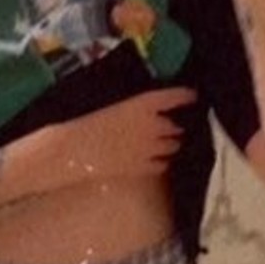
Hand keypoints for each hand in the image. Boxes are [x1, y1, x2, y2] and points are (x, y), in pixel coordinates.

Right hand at [56, 87, 199, 185]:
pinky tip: (153, 159)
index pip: (175, 97)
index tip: (193, 96)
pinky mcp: (143, 168)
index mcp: (144, 104)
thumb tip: (147, 108)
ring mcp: (151, 149)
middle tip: (169, 124)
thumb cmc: (84, 121)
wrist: (71, 149)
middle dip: (174, 125)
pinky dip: (162, 161)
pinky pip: (163, 164)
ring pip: (174, 146)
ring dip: (171, 143)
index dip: (186, 96)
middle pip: (177, 126)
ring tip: (163, 142)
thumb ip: (135, 107)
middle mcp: (153, 125)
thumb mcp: (111, 105)